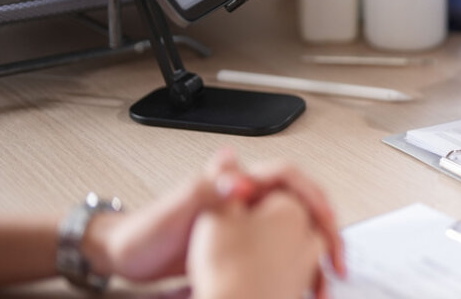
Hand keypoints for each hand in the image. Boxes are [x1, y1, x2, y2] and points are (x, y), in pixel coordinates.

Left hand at [81, 149, 345, 282]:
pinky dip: (299, 271)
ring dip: (316, 257)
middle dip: (326, 234)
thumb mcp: (176, 209)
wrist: (125, 257)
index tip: (326, 224)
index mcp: (235, 184)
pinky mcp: (245, 249)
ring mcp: (249, 225)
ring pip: (299, 234)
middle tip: (335, 261)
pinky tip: (302, 286)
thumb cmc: (145, 231)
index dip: (314, 198)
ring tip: (322, 281)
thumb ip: (207, 190)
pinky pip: (284, 255)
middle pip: (304, 208)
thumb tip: (237, 173)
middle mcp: (247, 201)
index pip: (290, 179)